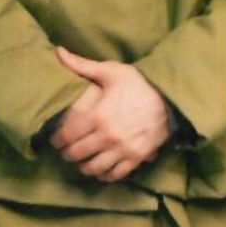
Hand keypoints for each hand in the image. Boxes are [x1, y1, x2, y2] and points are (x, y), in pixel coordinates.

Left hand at [49, 47, 170, 181]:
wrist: (170, 98)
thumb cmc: (139, 83)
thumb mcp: (111, 71)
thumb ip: (82, 65)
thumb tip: (59, 52)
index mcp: (97, 116)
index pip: (67, 136)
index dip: (57, 140)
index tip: (55, 140)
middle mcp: (107, 136)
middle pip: (77, 154)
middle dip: (67, 154)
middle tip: (66, 151)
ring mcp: (122, 150)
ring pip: (94, 168)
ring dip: (84, 167)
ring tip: (81, 161)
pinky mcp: (136, 158)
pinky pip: (115, 174)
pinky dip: (104, 175)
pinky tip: (100, 169)